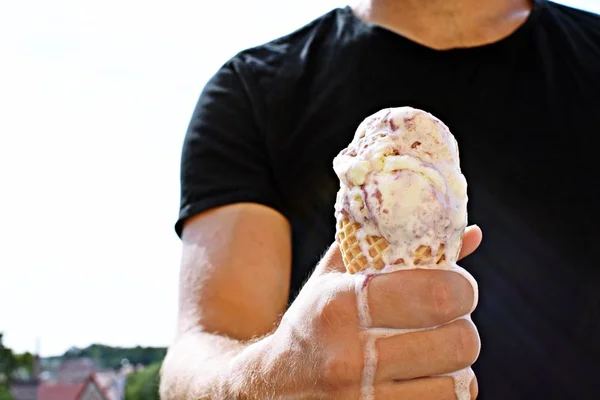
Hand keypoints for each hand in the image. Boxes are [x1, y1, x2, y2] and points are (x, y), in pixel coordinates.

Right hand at [258, 225, 481, 398]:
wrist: (273, 385)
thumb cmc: (312, 321)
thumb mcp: (335, 276)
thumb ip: (390, 246)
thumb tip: (471, 234)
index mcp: (341, 305)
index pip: (435, 294)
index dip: (461, 287)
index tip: (457, 285)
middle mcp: (350, 356)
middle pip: (458, 342)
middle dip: (464, 324)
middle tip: (451, 317)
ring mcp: (363, 398)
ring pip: (458, 381)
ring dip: (457, 361)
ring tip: (436, 347)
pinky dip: (447, 388)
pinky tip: (426, 374)